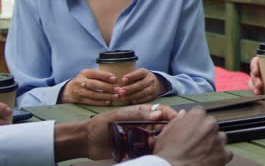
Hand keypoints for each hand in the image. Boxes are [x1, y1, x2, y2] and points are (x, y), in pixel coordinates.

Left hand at [55, 103, 175, 160]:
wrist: (86, 141)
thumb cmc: (102, 124)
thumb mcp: (119, 115)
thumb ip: (139, 115)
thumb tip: (159, 115)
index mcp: (141, 113)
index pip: (161, 112)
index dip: (171, 115)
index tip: (178, 119)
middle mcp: (143, 125)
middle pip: (162, 126)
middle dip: (168, 130)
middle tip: (169, 135)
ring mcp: (140, 137)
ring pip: (156, 140)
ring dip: (159, 142)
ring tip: (158, 145)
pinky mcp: (135, 149)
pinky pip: (147, 151)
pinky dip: (150, 152)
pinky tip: (149, 152)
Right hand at [61, 68, 117, 104]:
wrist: (69, 90)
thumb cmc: (85, 80)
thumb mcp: (90, 75)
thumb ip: (100, 76)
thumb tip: (115, 79)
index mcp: (84, 73)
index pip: (95, 73)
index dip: (105, 76)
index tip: (114, 78)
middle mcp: (80, 81)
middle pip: (94, 84)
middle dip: (107, 87)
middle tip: (117, 89)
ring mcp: (79, 92)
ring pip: (93, 94)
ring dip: (106, 96)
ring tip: (115, 96)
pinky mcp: (79, 100)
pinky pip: (91, 101)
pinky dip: (100, 102)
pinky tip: (108, 101)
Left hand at [118, 69, 162, 103]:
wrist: (155, 83)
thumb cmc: (141, 78)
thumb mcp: (138, 74)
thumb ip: (130, 77)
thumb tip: (115, 80)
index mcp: (145, 72)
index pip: (139, 73)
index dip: (131, 76)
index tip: (123, 79)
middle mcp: (150, 80)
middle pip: (140, 84)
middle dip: (130, 89)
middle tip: (121, 91)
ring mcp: (152, 88)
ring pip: (142, 92)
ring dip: (132, 96)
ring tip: (123, 98)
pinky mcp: (152, 95)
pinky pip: (145, 99)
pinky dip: (137, 100)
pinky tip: (131, 101)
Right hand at [154, 108, 231, 165]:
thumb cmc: (167, 155)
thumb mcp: (165, 134)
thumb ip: (177, 121)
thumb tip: (183, 115)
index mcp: (197, 116)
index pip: (200, 113)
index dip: (195, 122)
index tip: (192, 129)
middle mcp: (210, 125)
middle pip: (211, 125)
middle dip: (205, 133)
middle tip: (195, 143)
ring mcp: (218, 139)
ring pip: (220, 138)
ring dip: (213, 144)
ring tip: (201, 153)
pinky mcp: (223, 154)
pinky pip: (226, 153)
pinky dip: (220, 156)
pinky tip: (210, 160)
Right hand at [248, 56, 264, 94]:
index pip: (255, 62)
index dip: (254, 66)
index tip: (256, 72)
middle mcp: (261, 71)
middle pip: (253, 73)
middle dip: (255, 80)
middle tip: (260, 85)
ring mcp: (260, 79)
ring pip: (252, 82)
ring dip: (254, 87)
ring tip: (259, 91)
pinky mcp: (260, 88)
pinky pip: (255, 89)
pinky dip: (256, 92)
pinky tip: (259, 94)